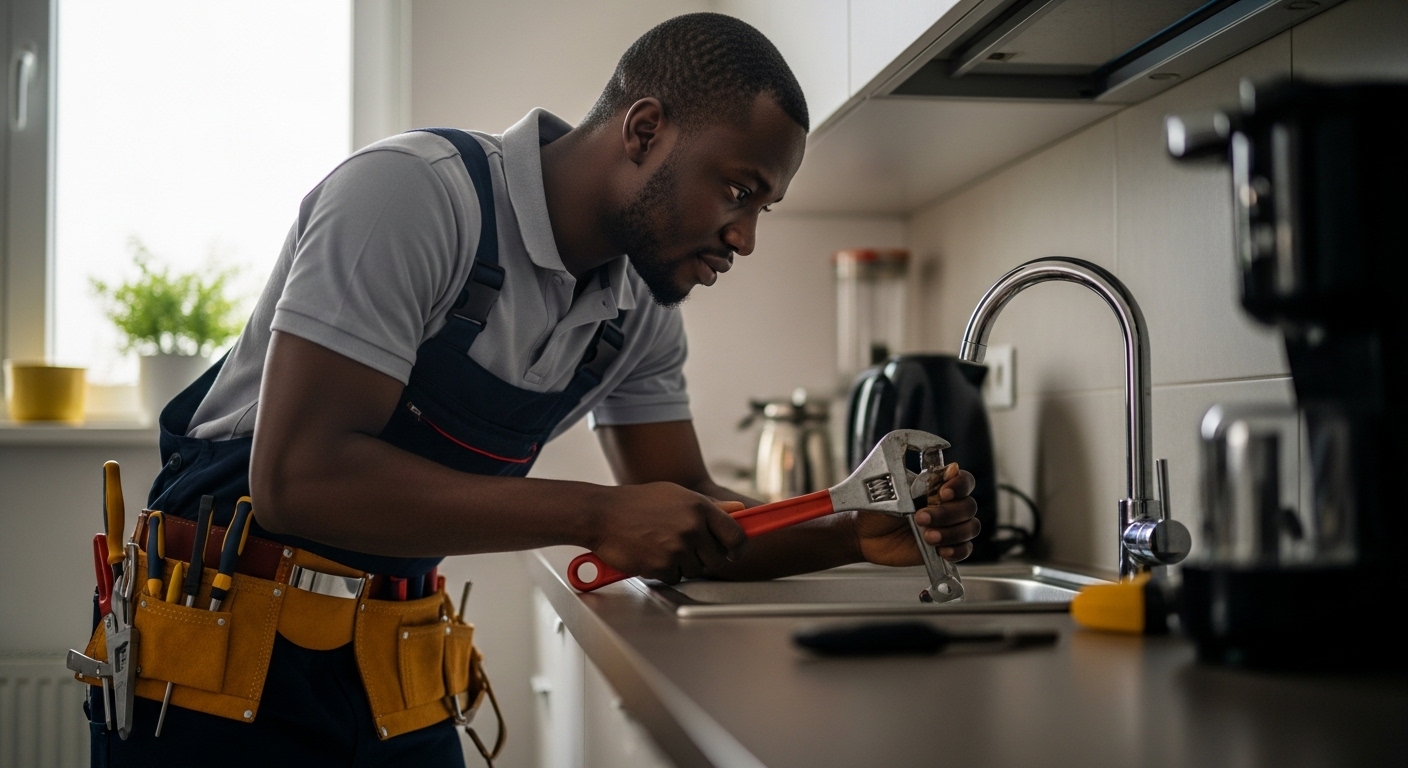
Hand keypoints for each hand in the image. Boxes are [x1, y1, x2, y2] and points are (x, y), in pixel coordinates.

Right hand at [590, 483, 746, 583]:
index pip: (736, 536)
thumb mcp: (676, 495)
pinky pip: (674, 577)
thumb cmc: (637, 503)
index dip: (738, 548)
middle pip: (716, 559)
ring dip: (682, 564)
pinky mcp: (661, 566)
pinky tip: (651, 554)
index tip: (733, 552)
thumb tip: (738, 510)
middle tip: (686, 548)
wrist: (602, 514)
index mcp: (699, 507)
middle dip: (704, 557)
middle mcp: (692, 528)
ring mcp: (677, 548)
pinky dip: (664, 571)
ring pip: (695, 570)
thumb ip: (710, 506)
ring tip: (662, 546)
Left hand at [854, 463, 979, 566]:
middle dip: (947, 513)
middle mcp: (947, 505)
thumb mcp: (892, 491)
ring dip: (951, 532)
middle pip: (968, 506)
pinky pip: (965, 549)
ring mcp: (948, 527)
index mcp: (937, 486)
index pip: (963, 481)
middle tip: (921, 517)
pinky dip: (957, 550)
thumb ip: (918, 483)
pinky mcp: (944, 547)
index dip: (959, 485)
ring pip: (970, 527)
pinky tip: (941, 550)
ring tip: (927, 537)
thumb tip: (943, 472)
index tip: (943, 493)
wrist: (863, 535)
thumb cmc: (876, 508)